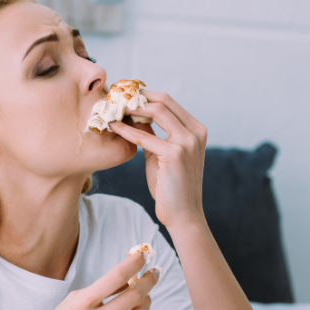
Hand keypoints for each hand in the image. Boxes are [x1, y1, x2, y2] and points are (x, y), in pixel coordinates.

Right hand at [20, 252, 159, 309]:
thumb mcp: (70, 304)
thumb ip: (97, 291)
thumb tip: (127, 279)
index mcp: (81, 303)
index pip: (116, 276)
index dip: (135, 262)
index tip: (143, 255)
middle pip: (135, 295)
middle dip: (149, 280)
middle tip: (153, 274)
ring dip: (146, 301)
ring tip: (144, 297)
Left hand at [107, 91, 207, 228]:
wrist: (182, 214)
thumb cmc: (170, 186)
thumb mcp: (161, 154)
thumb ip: (153, 134)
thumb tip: (134, 117)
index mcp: (196, 129)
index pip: (168, 101)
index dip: (145, 95)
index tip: (125, 94)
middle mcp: (195, 132)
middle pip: (163, 100)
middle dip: (137, 96)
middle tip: (116, 96)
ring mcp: (187, 142)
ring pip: (156, 111)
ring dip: (132, 108)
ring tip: (113, 108)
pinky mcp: (175, 154)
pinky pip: (145, 136)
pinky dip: (127, 130)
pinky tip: (113, 127)